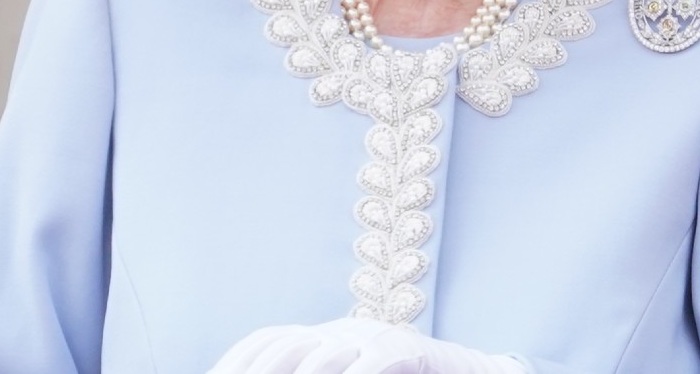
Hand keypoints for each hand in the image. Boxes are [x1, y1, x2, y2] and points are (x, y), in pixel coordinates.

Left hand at [205, 317, 526, 373]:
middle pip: (285, 346)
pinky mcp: (405, 348)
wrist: (464, 369)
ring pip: (323, 355)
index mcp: (322, 336)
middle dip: (254, 372)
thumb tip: (265, 373)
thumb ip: (319, 373)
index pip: (267, 339)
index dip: (235, 359)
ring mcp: (373, 337)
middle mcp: (342, 330)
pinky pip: (374, 361)